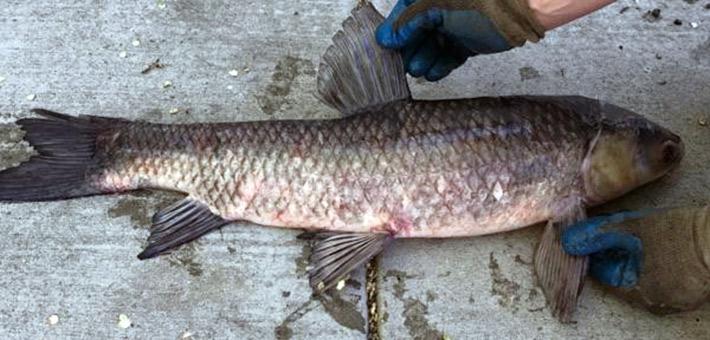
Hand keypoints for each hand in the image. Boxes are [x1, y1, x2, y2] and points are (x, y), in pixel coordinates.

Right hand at [375, 0, 544, 80]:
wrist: (519, 12)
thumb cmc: (478, 1)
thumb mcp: (435, 8)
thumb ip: (409, 23)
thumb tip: (386, 39)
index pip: (404, 13)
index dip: (394, 31)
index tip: (386, 47)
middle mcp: (441, 8)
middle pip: (416, 33)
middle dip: (409, 50)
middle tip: (401, 65)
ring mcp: (455, 26)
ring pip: (432, 46)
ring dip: (423, 60)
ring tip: (419, 70)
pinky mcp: (468, 43)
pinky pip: (449, 56)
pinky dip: (441, 66)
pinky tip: (433, 74)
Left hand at [562, 206, 709, 313]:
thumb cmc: (676, 233)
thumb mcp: (628, 228)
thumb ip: (595, 235)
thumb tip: (567, 241)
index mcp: (636, 292)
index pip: (602, 273)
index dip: (597, 251)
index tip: (598, 235)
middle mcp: (656, 302)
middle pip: (623, 275)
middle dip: (616, 253)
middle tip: (620, 232)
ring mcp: (677, 299)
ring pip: (644, 276)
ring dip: (637, 257)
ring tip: (642, 234)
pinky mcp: (693, 290)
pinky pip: (665, 277)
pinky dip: (658, 262)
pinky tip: (662, 243)